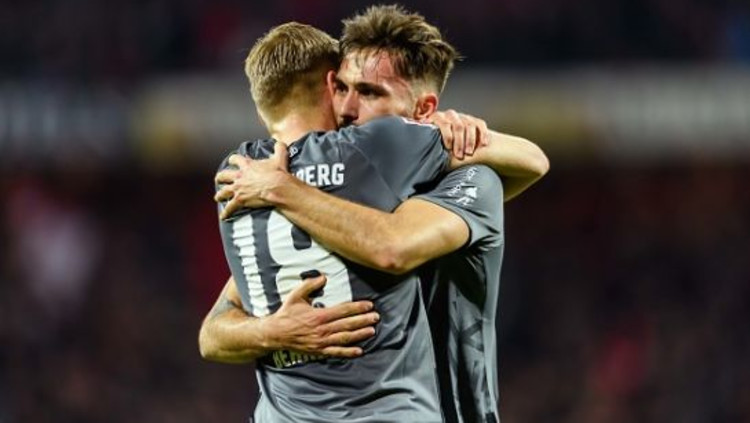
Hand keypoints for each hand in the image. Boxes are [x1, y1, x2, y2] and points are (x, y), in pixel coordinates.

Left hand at [214, 142, 289, 219]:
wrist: (278, 187)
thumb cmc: (278, 173)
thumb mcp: (280, 158)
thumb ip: (278, 148)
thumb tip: (280, 143)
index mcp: (247, 165)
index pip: (235, 159)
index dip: (233, 160)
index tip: (232, 161)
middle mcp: (239, 176)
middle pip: (224, 175)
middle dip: (220, 178)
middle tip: (219, 179)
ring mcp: (238, 188)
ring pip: (223, 192)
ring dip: (220, 195)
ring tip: (218, 197)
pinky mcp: (240, 200)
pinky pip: (230, 207)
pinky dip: (226, 212)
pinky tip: (223, 216)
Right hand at [262, 275, 378, 357]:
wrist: (275, 334)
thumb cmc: (286, 314)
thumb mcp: (295, 296)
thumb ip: (309, 285)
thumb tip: (324, 277)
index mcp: (318, 315)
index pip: (342, 310)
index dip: (357, 308)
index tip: (369, 305)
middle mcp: (322, 329)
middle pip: (347, 324)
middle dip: (363, 320)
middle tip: (376, 317)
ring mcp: (321, 342)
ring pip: (344, 338)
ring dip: (359, 334)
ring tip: (372, 331)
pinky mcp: (319, 351)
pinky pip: (336, 352)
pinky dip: (348, 352)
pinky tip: (359, 351)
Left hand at [427, 110, 488, 159]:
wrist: (453, 144)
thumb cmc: (439, 147)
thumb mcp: (433, 144)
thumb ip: (430, 144)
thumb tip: (424, 151)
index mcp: (438, 118)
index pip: (442, 122)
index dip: (446, 135)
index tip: (448, 148)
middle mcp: (451, 115)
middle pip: (457, 125)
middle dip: (459, 142)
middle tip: (459, 155)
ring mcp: (464, 117)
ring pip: (469, 126)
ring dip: (470, 141)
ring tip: (469, 153)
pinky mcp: (476, 121)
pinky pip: (480, 125)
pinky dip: (483, 135)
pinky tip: (483, 145)